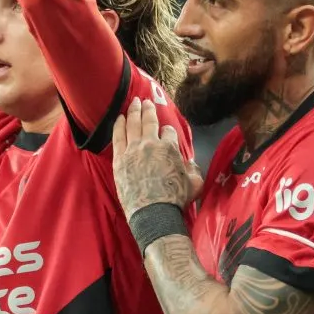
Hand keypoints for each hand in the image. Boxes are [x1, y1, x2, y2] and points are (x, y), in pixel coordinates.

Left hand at [112, 98, 203, 219]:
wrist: (153, 213)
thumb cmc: (175, 199)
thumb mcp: (195, 183)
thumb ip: (193, 170)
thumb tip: (189, 164)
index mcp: (169, 148)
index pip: (169, 132)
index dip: (169, 132)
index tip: (166, 133)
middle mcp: (151, 144)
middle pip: (149, 121)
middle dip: (148, 109)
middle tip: (146, 101)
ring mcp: (133, 150)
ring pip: (132, 124)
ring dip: (133, 111)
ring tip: (134, 102)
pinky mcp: (120, 158)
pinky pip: (118, 136)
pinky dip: (119, 125)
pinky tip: (119, 117)